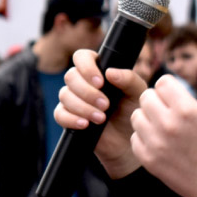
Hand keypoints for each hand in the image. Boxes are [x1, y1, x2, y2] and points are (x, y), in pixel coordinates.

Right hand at [53, 49, 147, 177]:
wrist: (127, 139)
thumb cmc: (132, 111)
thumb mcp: (137, 93)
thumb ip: (128, 79)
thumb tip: (110, 72)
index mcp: (98, 69)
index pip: (82, 57)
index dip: (87, 67)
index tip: (100, 82)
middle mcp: (82, 81)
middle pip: (71, 76)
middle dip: (88, 92)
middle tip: (106, 105)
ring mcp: (73, 99)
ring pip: (65, 95)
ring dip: (83, 107)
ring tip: (101, 118)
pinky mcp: (68, 116)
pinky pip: (59, 114)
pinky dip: (71, 119)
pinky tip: (85, 124)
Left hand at [130, 65, 196, 196]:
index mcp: (187, 110)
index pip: (162, 83)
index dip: (171, 87)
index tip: (178, 97)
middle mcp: (167, 125)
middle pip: (146, 97)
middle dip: (158, 100)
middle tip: (170, 111)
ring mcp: (155, 143)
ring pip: (136, 116)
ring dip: (148, 118)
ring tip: (164, 125)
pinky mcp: (148, 159)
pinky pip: (134, 137)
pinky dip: (144, 138)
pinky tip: (160, 141)